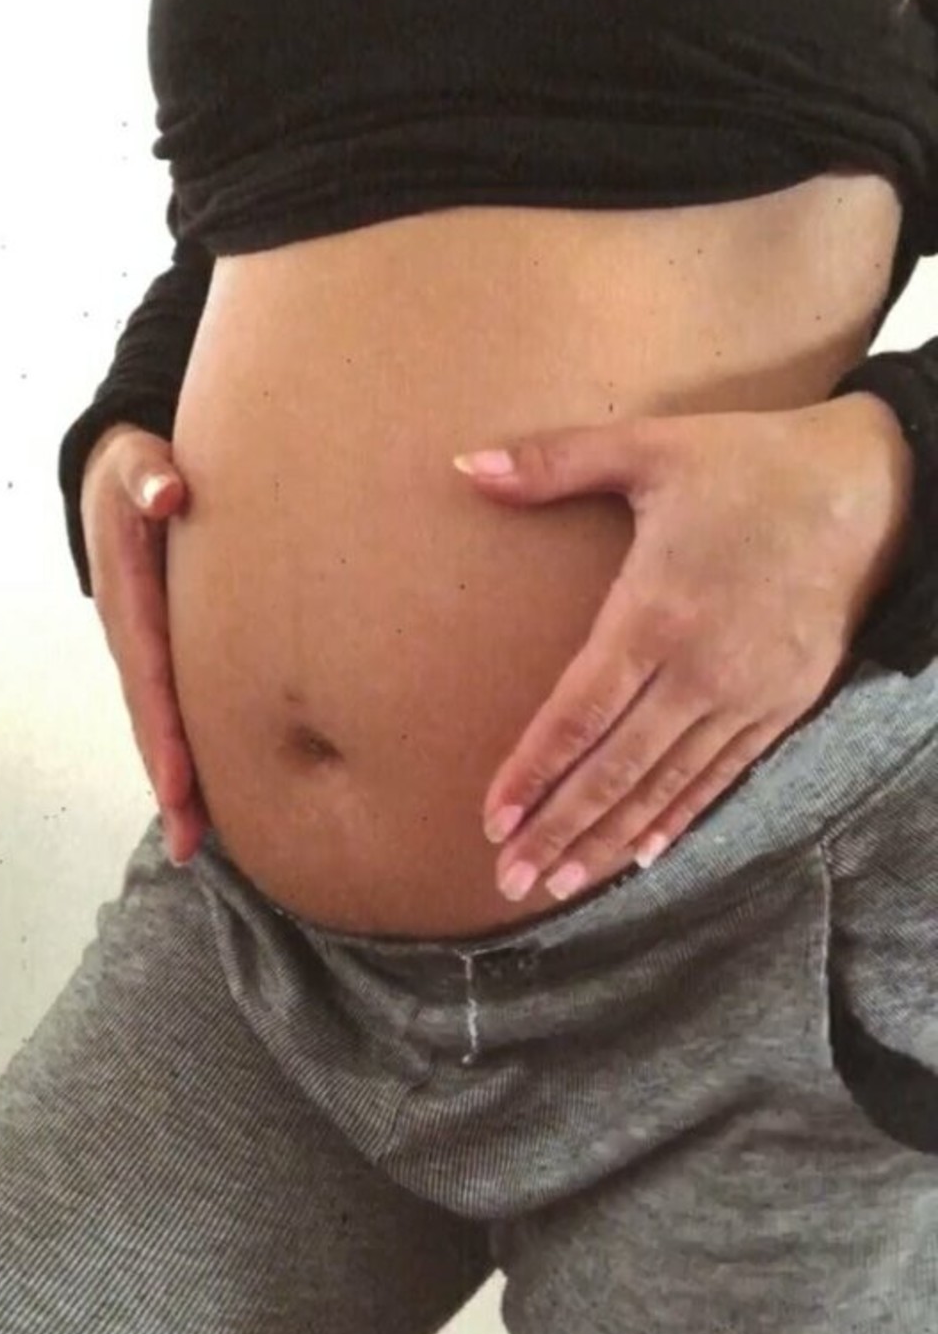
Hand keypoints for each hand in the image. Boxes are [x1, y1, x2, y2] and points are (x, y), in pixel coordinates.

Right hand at [81, 423, 207, 865]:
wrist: (122, 474)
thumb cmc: (138, 468)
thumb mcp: (135, 460)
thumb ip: (148, 474)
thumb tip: (168, 492)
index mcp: (128, 599)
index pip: (148, 675)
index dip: (162, 732)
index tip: (177, 784)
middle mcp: (133, 635)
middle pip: (152, 718)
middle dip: (170, 780)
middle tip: (193, 842)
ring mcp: (150, 648)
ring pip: (165, 721)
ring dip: (181, 779)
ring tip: (202, 842)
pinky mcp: (171, 649)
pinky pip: (183, 703)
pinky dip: (197, 748)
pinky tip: (224, 790)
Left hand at [454, 394, 913, 903]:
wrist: (868, 487)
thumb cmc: (748, 463)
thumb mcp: (648, 447)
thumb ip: (552, 462)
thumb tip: (464, 464)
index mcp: (656, 613)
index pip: (579, 714)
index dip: (533, 772)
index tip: (493, 819)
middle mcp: (700, 670)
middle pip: (616, 768)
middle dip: (559, 829)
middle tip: (510, 880)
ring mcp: (746, 696)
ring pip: (666, 786)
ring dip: (609, 840)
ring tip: (561, 885)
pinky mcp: (784, 706)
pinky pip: (721, 777)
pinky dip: (679, 819)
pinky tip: (643, 855)